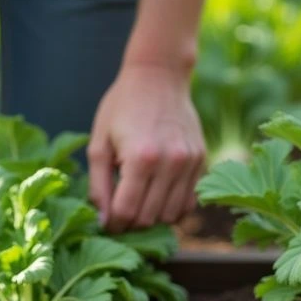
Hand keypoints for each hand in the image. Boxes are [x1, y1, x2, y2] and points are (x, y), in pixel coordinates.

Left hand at [88, 63, 205, 232]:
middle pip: (149, 218)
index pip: (127, 212)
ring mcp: (190, 163)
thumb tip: (103, 222)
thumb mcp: (99, 144)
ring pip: (172, 215)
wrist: (159, 75)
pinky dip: (173, 208)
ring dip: (153, 217)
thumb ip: (98, 186)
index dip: (113, 224)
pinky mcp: (202, 161)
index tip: (107, 222)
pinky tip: (158, 195)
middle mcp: (171, 163)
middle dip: (131, 223)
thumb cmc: (122, 107)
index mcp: (141, 158)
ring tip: (139, 202)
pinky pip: (189, 202)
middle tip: (120, 213)